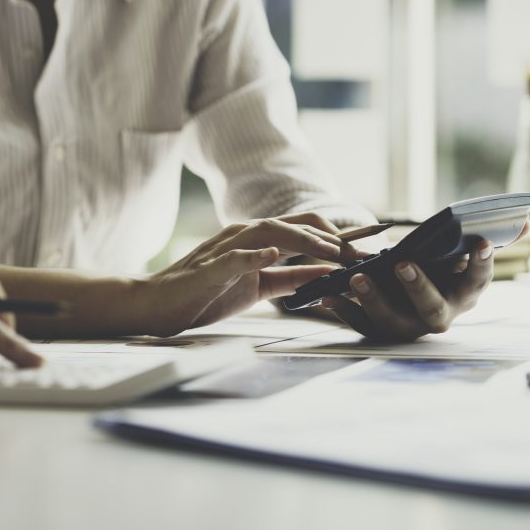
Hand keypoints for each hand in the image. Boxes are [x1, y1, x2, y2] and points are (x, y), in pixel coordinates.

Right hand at [134, 212, 361, 337]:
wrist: (157, 304)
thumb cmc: (205, 295)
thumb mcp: (258, 289)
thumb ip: (291, 278)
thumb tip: (329, 274)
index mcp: (258, 241)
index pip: (306, 230)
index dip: (341, 237)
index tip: (372, 248)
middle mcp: (244, 236)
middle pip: (295, 225)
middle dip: (333, 239)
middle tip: (364, 255)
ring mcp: (225, 249)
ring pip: (270, 233)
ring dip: (304, 240)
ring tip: (333, 252)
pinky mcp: (207, 268)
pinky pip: (233, 258)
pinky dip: (254, 255)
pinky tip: (272, 255)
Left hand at [303, 220, 529, 341]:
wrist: (408, 300)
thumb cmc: (438, 270)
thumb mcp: (459, 255)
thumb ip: (489, 239)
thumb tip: (524, 221)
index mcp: (463, 295)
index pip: (478, 281)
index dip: (480, 263)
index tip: (478, 241)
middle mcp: (438, 316)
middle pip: (433, 309)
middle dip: (419, 287)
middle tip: (403, 264)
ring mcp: (408, 328)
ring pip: (393, 321)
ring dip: (375, 300)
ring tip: (359, 277)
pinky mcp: (379, 331)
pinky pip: (360, 325)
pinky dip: (345, 312)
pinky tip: (331, 296)